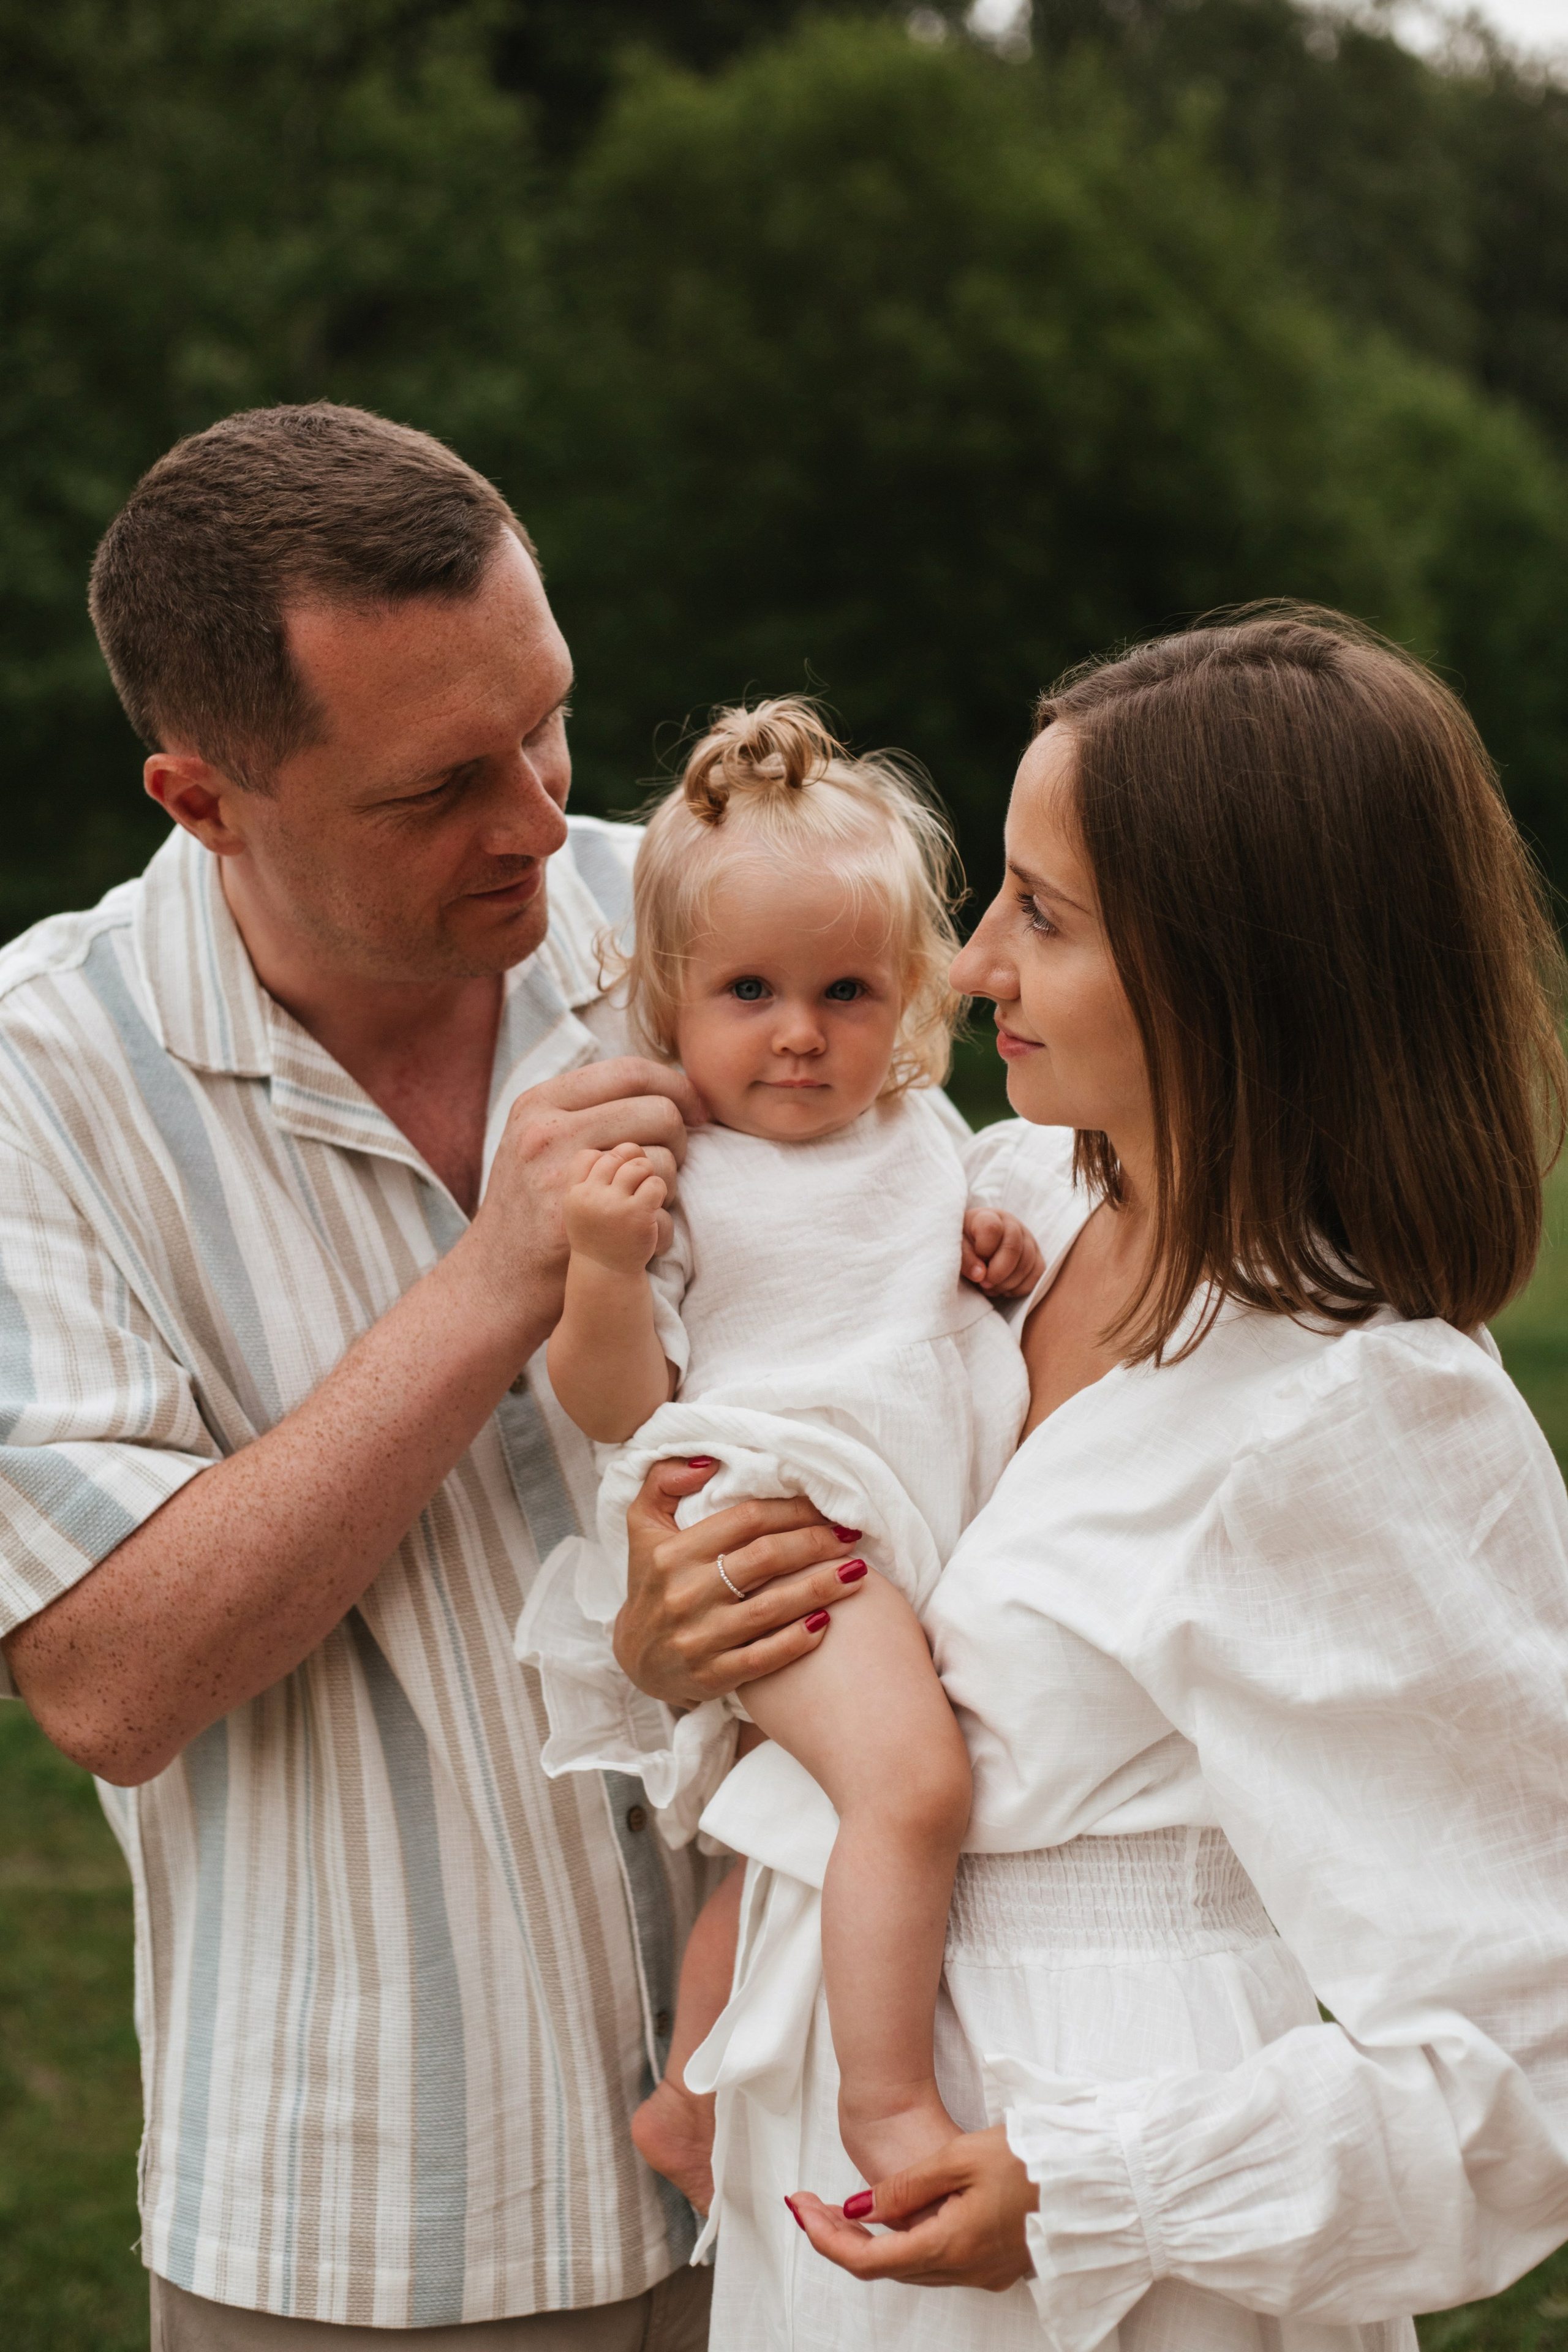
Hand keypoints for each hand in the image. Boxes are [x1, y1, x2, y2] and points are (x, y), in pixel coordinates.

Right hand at [458, 1057, 700, 1346]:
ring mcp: (563, 1180)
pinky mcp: (583, 1227)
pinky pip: (659, 1212)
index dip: (677, 1086)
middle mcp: (548, 1134)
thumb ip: (583, 1110)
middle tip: (671, 1162)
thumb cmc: (527, 1208)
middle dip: (681, 1138)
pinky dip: (662, 1227)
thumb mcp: (534, 1140)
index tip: (696, 1110)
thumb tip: (658, 1084)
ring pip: (665, 1163)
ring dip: (669, 1186)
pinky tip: (640, 1235)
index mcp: (539, 1105)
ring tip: (644, 1202)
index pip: (630, 1071)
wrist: (495, 1282)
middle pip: (659, 1113)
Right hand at [564, 1141, 670, 1272]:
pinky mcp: (637, 1214)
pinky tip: (654, 1205)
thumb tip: (625, 1148)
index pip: (588, 1155)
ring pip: (639, 1166)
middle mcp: (590, 1196)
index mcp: (574, 1193)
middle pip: (617, 1155)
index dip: (607, 1160)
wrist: (607, 1274)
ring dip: (648, 1176)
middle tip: (639, 1180)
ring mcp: (613, 1205)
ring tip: (646, 1192)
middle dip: (633, 1162)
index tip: (615, 1178)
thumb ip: (589, 1179)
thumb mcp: (580, 1208)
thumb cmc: (597, 1237)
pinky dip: (660, 1191)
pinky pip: (655, 1184)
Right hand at [613, 1458, 869, 1707]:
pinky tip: (826, 1624)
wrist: (635, 1658)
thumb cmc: (652, 1582)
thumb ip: (664, 1482)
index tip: (825, 1508)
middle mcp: (684, 1593)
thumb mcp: (643, 1526)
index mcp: (672, 1552)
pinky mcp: (712, 1675)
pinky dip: (797, 1641)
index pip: (746, 1520)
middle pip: (766, 1558)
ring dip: (820, 1588)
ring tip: (857, 1573)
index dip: (792, 1510)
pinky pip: (764, 1657)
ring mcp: (698, 1637)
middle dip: (816, 1543)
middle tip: (851, 1537)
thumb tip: (708, 1461)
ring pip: (771, 1608)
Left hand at [786, 2124, 1036, 2293]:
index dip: (826, 2238)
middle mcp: (965, 2270)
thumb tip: (860, 2209)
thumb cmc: (1032, 2160)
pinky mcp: (999, 2263)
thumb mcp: (959, 2158)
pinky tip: (897, 2217)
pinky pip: (939, 2262)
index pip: (868, 2260)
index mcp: (949, 2247)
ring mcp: (985, 2272)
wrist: (1095, 2178)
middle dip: (841, 2239)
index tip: (800, 2208)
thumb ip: (905, 2187)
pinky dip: (906, 2243)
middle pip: (885, 2267)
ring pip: (912, 2267)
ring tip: (841, 2208)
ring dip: (872, 2243)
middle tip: (812, 2204)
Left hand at [962, 1205, 1043, 1297]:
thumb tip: (981, 1276)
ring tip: (990, 1288)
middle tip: (984, 1284)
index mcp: (988, 1217)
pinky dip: (1021, 1287)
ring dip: (1008, 1283)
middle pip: (1013, 1248)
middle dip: (998, 1273)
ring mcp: (1027, 1238)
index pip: (992, 1229)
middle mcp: (1012, 1224)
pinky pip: (1038, 1273)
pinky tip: (1004, 1290)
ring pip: (1027, 1263)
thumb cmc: (963, 1243)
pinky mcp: (1036, 1254)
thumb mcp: (955, 1247)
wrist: (975, 1242)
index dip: (983, 1251)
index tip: (974, 1264)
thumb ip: (965, 1258)